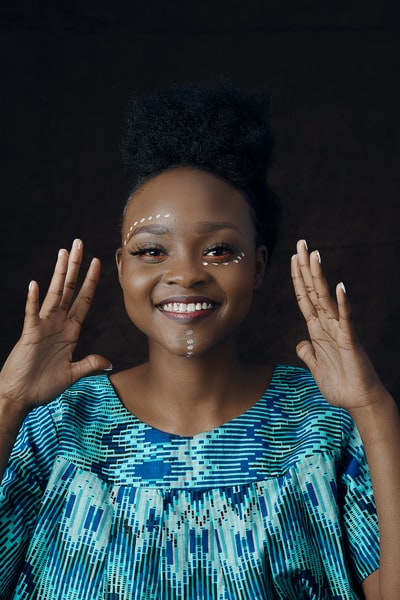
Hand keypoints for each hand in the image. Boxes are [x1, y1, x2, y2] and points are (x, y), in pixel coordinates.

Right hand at [0, 239, 111, 413]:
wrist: (20, 396)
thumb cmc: (43, 385)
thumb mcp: (72, 374)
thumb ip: (89, 365)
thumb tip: (108, 361)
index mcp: (70, 331)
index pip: (83, 300)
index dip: (91, 282)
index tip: (97, 263)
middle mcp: (58, 324)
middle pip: (69, 290)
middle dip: (75, 267)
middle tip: (79, 244)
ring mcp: (43, 327)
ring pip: (54, 295)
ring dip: (59, 274)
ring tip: (63, 253)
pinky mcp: (30, 335)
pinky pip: (32, 315)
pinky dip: (33, 301)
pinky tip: (35, 285)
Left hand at [291, 239, 385, 411]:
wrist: (360, 401)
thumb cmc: (341, 385)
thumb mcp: (316, 368)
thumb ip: (308, 353)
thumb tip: (301, 343)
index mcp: (318, 330)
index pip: (305, 299)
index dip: (298, 279)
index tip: (294, 258)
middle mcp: (328, 325)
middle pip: (313, 291)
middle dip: (306, 268)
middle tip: (301, 244)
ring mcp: (339, 331)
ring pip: (326, 299)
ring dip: (319, 277)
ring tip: (314, 255)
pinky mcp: (349, 342)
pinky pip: (345, 319)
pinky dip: (342, 303)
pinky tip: (338, 287)